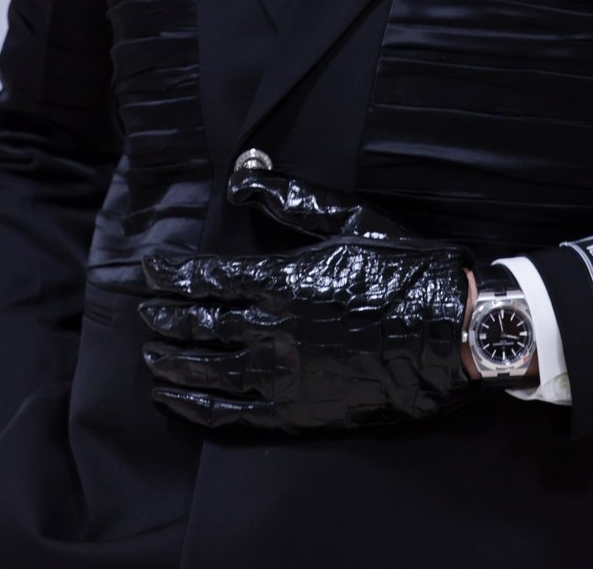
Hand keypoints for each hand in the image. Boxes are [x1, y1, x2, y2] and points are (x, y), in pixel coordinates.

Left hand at [139, 172, 471, 432]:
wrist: (449, 334)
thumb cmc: (403, 269)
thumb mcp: (349, 219)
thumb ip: (289, 200)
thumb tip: (240, 176)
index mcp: (283, 279)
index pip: (207, 277)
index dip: (172, 272)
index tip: (150, 268)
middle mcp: (273, 330)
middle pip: (198, 324)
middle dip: (164, 316)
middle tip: (144, 311)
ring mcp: (281, 376)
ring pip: (206, 371)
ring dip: (172, 363)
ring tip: (150, 355)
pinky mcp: (294, 413)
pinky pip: (230, 414)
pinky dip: (196, 407)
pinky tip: (176, 400)